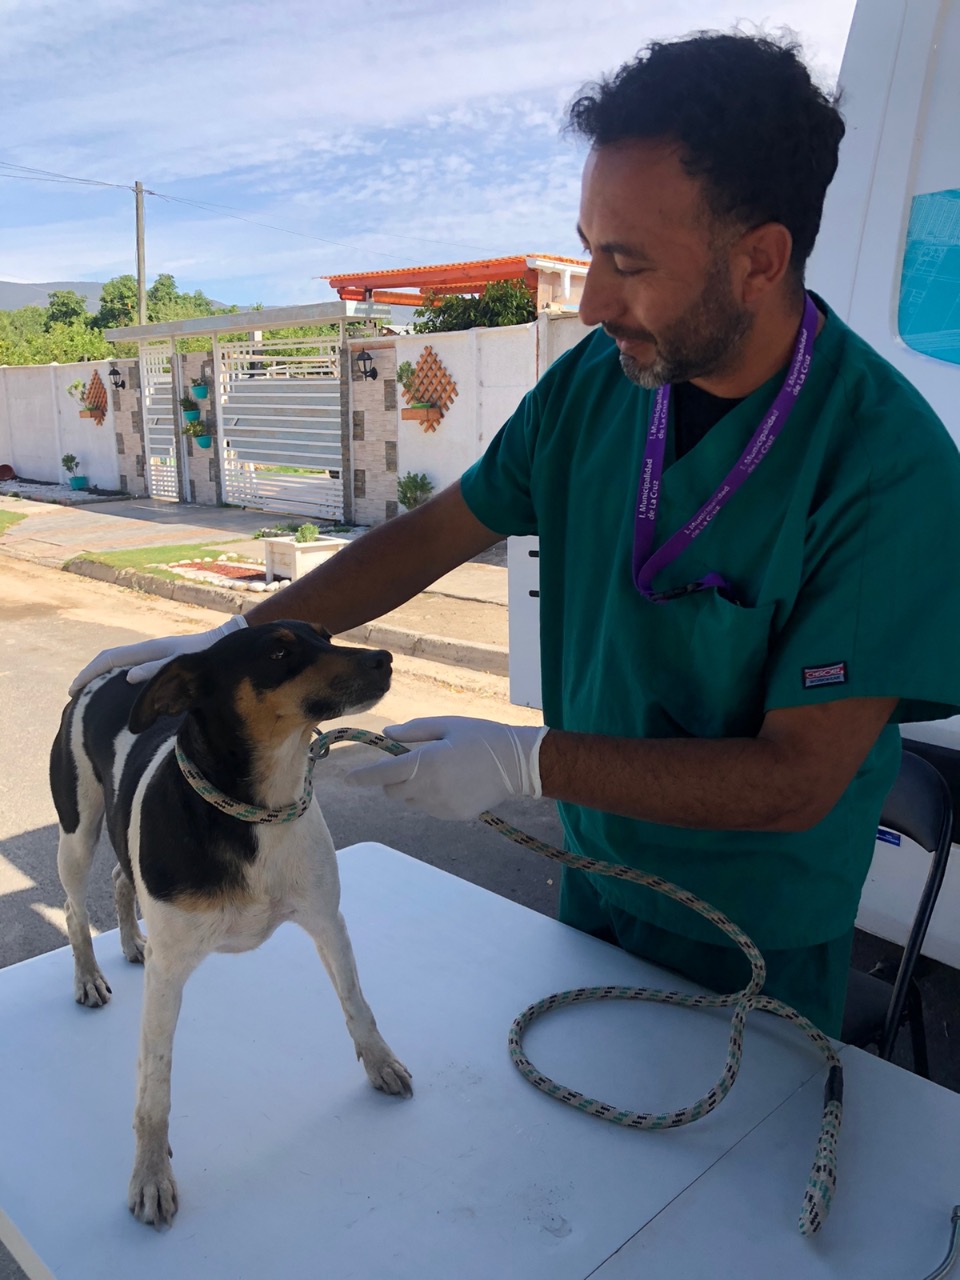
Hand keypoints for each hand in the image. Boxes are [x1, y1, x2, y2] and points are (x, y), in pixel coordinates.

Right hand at [68, 614, 247, 694]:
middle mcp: (149, 650)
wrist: (227, 644)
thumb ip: (155, 671)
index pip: (109, 658)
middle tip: (76, 697)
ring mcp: (156, 655)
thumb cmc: (205, 658)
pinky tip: (123, 695)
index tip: (73, 690)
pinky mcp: (164, 662)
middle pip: (111, 661)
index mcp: (149, 649)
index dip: (89, 674)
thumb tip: (128, 677)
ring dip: (105, 680)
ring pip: (122, 666)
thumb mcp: (180, 666)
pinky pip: (135, 671)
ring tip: (93, 698)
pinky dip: (121, 681)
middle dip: (92, 676)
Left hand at [345, 716, 548, 819]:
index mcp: (425, 763)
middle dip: (391, 780)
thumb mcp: (446, 725)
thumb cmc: (481, 737)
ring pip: (410, 801)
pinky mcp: (453, 816)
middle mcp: (428, 789)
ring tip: (437, 771)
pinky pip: (430, 808)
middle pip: (392, 792)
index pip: (382, 775)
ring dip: (411, 789)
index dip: (361, 777)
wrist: (518, 763)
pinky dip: (430, 797)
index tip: (348, 778)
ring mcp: (441, 806)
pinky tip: (452, 783)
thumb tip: (386, 735)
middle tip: (408, 763)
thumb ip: (413, 731)